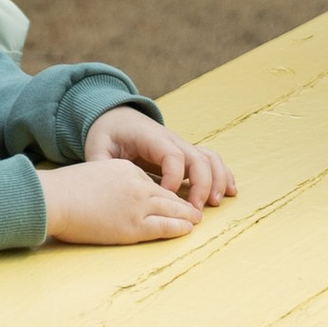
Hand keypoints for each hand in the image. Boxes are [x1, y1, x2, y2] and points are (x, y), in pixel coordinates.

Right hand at [40, 160, 203, 246]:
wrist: (55, 199)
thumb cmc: (64, 190)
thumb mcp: (92, 174)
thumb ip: (108, 180)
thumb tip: (113, 194)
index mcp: (126, 170)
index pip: (151, 182)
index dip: (164, 192)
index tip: (171, 198)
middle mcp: (137, 185)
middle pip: (167, 194)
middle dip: (182, 203)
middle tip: (194, 209)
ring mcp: (137, 206)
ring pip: (171, 210)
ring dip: (186, 215)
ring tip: (196, 220)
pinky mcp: (133, 226)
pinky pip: (164, 227)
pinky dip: (179, 227)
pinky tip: (188, 229)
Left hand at [80, 109, 235, 208]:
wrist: (116, 117)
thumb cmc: (107, 134)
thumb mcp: (97, 147)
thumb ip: (102, 165)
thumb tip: (109, 186)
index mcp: (150, 137)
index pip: (171, 155)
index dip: (173, 177)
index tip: (166, 196)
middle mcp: (171, 140)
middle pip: (197, 158)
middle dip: (201, 184)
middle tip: (196, 210)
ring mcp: (182, 146)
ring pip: (209, 158)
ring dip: (217, 180)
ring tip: (215, 203)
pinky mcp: (186, 154)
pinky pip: (211, 161)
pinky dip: (223, 175)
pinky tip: (230, 192)